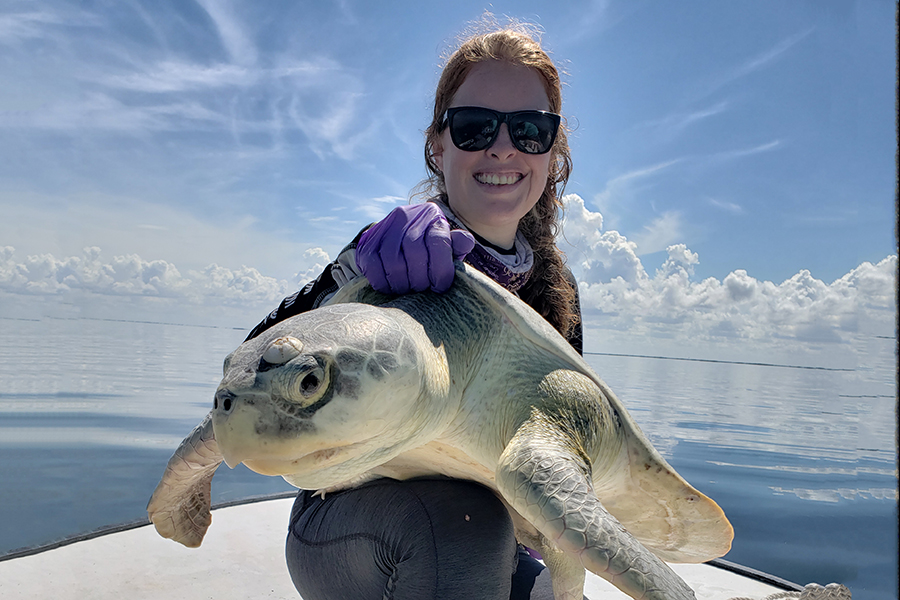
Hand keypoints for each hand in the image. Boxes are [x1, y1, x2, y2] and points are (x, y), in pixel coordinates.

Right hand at [356, 203, 474, 293]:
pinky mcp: (367, 242)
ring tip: (408, 290)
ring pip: (393, 262)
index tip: (440, 287)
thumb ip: (457, 245)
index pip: (438, 243)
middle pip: (414, 253)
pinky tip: (393, 287)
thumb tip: (465, 242)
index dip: (441, 270)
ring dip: (402, 284)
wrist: (396, 240)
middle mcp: (407, 216)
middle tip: (423, 290)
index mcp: (431, 216)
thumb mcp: (447, 246)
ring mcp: (384, 228)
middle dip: (420, 279)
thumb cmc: (429, 249)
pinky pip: (374, 267)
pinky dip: (384, 283)